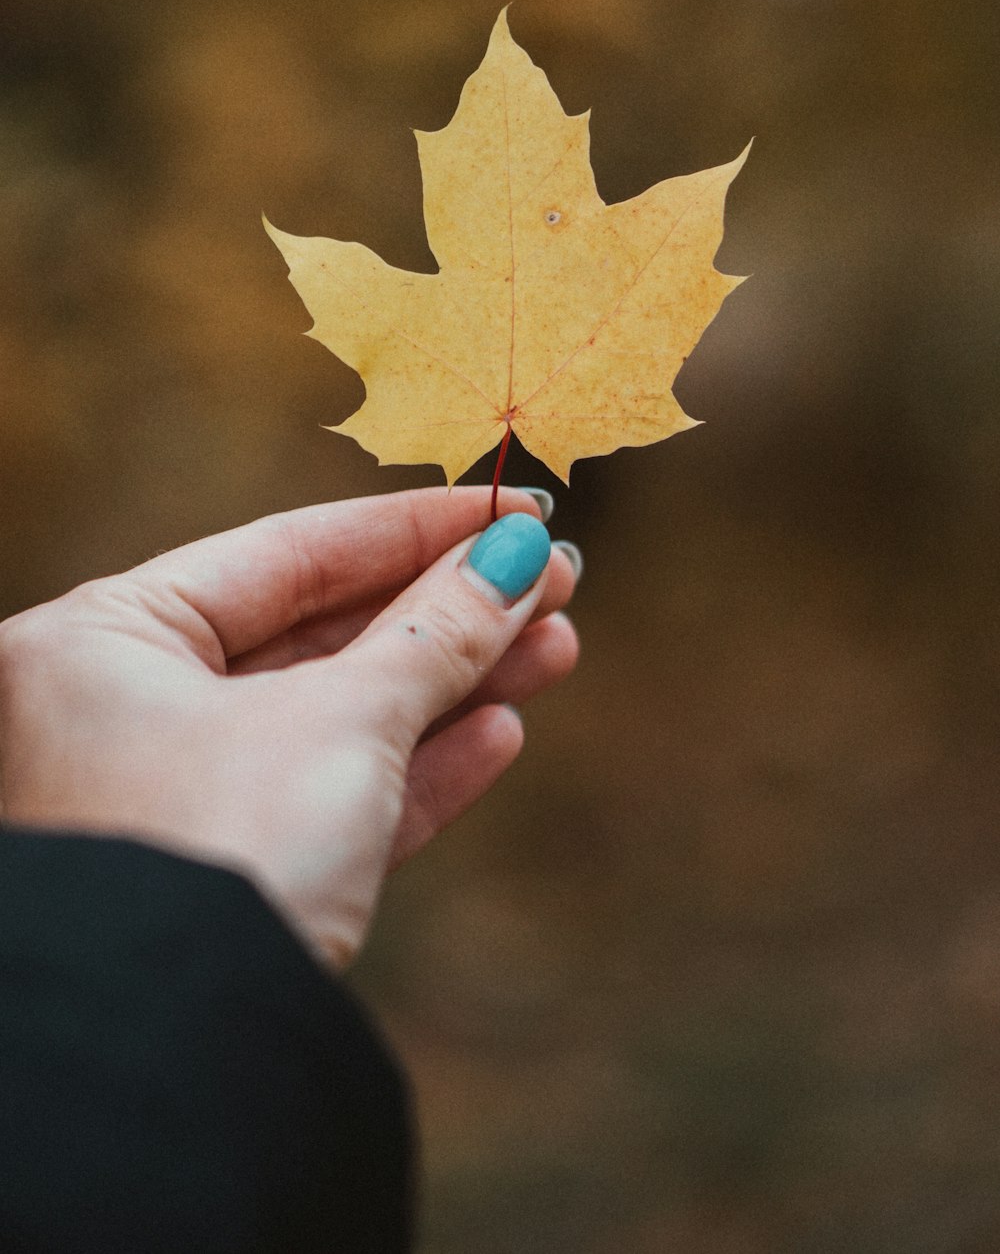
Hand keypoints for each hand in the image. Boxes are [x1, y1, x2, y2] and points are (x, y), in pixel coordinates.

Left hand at [0, 488, 578, 966]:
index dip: (414, 528)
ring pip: (335, 717)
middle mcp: (122, 711)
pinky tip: (502, 729)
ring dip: (450, 686)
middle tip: (552, 578)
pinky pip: (329, 796)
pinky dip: (414, 767)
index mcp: (104, 641)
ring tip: (556, 646)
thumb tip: (517, 557)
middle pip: (318, 635)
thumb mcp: (344, 724)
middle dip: (447, 611)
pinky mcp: (223, 877)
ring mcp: (169, 798)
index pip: (285, 552)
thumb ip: (435, 635)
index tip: (512, 510)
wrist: (175, 1068)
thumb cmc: (226, 852)